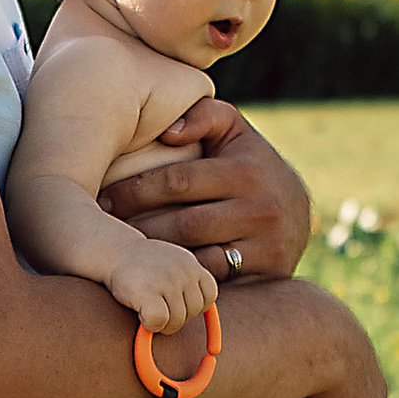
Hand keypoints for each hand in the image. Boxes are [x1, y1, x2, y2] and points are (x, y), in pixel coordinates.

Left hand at [99, 101, 311, 280]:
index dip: (136, 191)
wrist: (298, 214)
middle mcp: (260, 207)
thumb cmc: (250, 164)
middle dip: (136, 228)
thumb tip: (168, 131)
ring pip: (195, 257)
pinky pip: (213, 280)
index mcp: (246, 169)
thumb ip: (204, 116)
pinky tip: (152, 275)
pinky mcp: (269, 274)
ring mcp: (266, 245)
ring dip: (153, 258)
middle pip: (182, 224)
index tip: (104, 199)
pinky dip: (181, 278)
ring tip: (120, 254)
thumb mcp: (234, 131)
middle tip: (100, 231)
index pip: (178, 181)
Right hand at [108, 235, 215, 334]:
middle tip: (157, 307)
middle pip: (192, 312)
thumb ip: (188, 286)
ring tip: (146, 309)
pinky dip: (149, 325)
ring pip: (176, 321)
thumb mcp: (172, 267)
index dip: (191, 305)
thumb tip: (207, 328)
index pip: (209, 297)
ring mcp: (167, 280)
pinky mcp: (148, 291)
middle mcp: (183, 271)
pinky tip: (140, 314)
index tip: (173, 302)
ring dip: (161, 324)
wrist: (115, 251)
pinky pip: (158, 322)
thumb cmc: (144, 268)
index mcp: (191, 265)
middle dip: (175, 317)